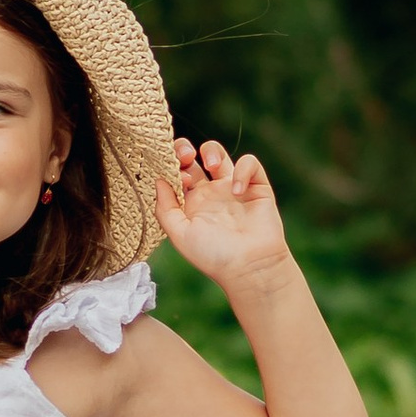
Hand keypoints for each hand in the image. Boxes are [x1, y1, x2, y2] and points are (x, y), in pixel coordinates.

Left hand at [155, 138, 290, 297]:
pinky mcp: (257, 187)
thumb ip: (165, 208)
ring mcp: (233, 189)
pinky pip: (250, 163)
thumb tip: (158, 180)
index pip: (175, 175)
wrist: (250, 266)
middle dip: (185, 150)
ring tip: (211, 164)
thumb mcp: (179, 234)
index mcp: (190, 205)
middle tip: (186, 156)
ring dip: (212, 150)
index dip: (171, 167)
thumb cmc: (214, 256)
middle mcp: (210, 194)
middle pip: (193, 159)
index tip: (174, 175)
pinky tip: (237, 191)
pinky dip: (243, 170)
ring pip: (219, 154)